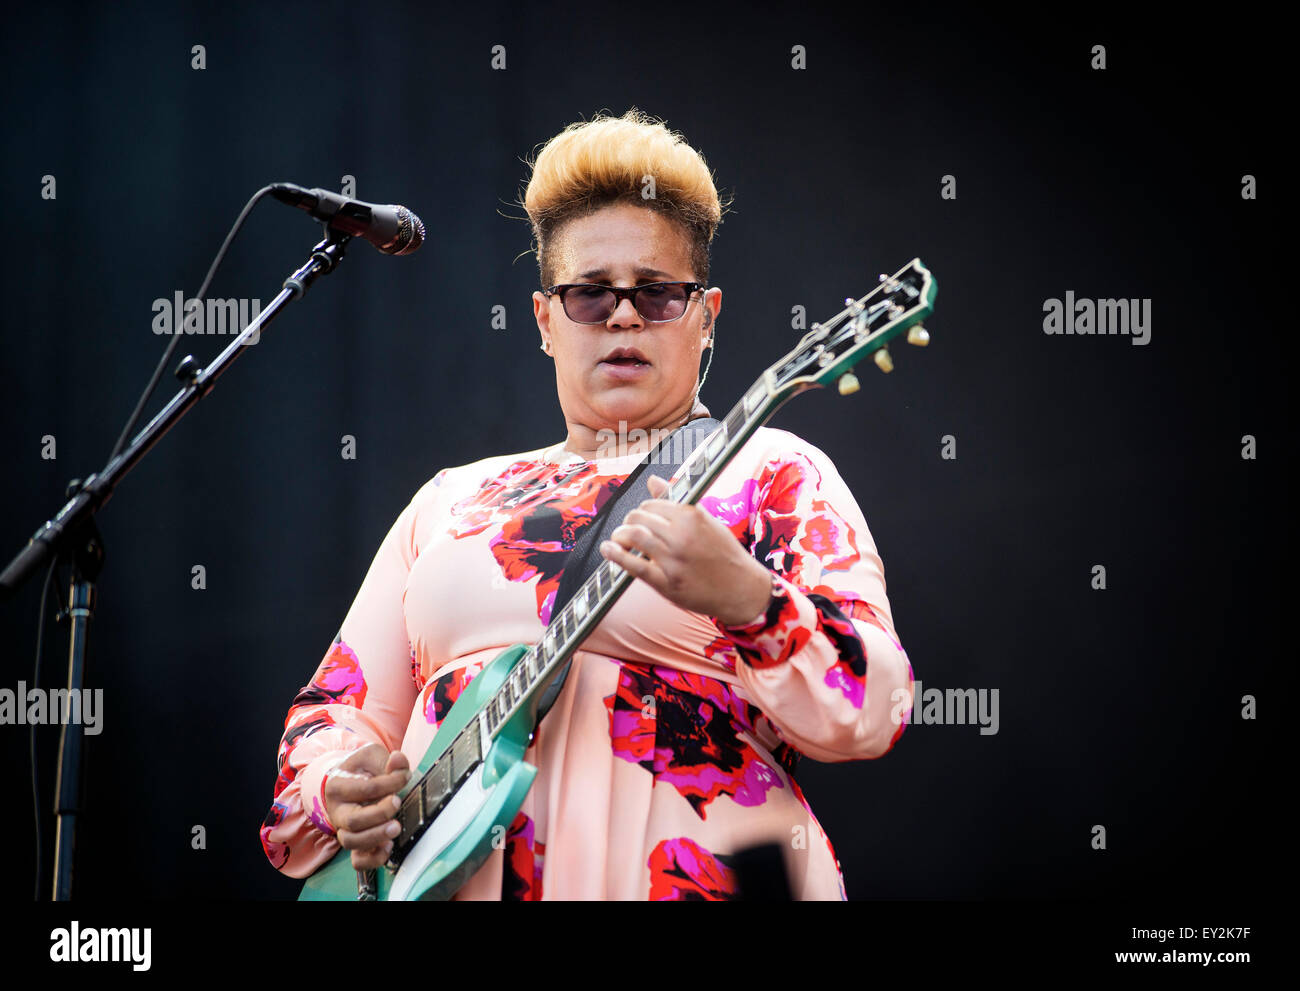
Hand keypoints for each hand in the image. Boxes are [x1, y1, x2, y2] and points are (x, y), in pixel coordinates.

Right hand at [322, 742, 410, 870]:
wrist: (348, 782)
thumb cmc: (360, 769)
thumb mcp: (371, 757)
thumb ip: (386, 760)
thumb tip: (397, 760)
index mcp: (337, 787)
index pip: (365, 789)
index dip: (390, 783)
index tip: (404, 777)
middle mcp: (337, 812)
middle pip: (353, 821)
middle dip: (379, 814)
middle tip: (397, 802)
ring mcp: (344, 830)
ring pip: (352, 842)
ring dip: (376, 837)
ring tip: (396, 827)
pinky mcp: (356, 844)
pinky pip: (358, 861)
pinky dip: (373, 859)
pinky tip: (389, 847)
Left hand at [598, 474, 773, 625]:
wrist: (742, 589)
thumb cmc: (724, 554)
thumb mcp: (706, 522)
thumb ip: (677, 501)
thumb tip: (653, 480)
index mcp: (692, 516)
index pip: (651, 504)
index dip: (643, 511)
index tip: (642, 518)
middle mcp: (681, 535)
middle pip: (638, 518)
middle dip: (628, 522)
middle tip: (627, 530)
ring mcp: (673, 559)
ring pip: (633, 537)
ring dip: (619, 536)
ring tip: (618, 540)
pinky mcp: (667, 582)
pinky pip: (634, 565)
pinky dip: (616, 556)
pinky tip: (608, 550)